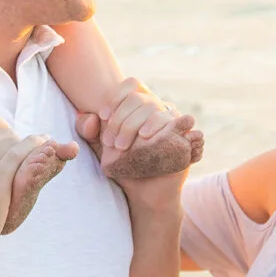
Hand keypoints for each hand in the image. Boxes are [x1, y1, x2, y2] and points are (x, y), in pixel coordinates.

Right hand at [0, 108, 45, 275]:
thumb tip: (3, 132)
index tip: (3, 138)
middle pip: (2, 133)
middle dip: (15, 142)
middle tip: (20, 157)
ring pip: (13, 145)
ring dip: (30, 148)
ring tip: (42, 151)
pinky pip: (18, 160)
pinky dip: (35, 153)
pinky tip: (45, 153)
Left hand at [77, 78, 205, 173]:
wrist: (143, 191)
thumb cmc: (123, 165)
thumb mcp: (101, 148)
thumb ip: (89, 131)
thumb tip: (90, 117)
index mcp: (139, 106)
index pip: (131, 84)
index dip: (116, 96)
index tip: (103, 115)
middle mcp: (157, 109)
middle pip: (140, 99)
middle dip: (123, 119)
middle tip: (113, 144)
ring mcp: (172, 122)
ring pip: (157, 110)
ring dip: (137, 124)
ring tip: (124, 146)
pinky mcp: (185, 136)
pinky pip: (179, 122)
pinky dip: (162, 126)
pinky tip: (147, 137)